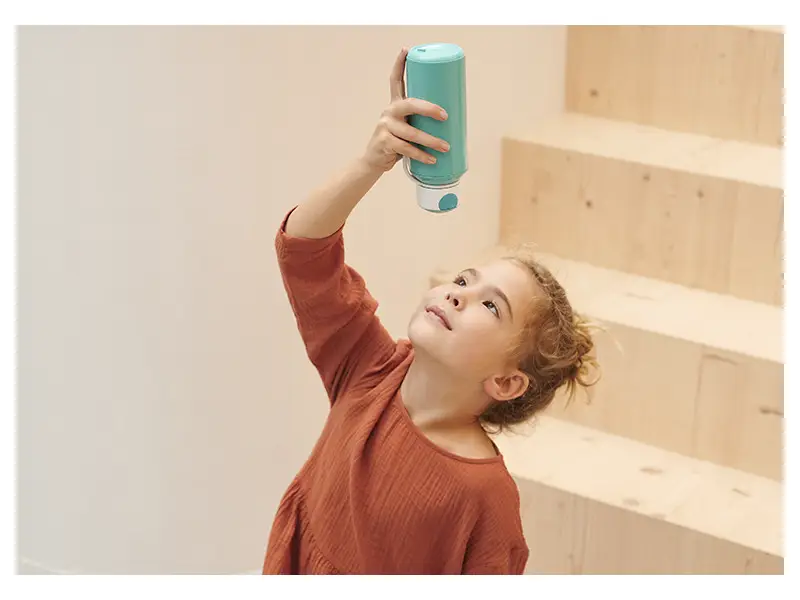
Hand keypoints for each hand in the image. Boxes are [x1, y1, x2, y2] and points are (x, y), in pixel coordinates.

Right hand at [361, 48, 449, 173]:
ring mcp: (385, 127)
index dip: (400, 64)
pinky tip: (432, 159)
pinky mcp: (385, 142)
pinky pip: (406, 149)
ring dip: (431, 140)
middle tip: (445, 116)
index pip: (395, 80)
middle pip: (410, 104)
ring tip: (445, 147)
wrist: (375, 161)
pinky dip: (421, 155)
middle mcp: (389, 112)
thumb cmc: (397, 142)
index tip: (406, 50)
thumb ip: (422, 121)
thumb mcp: (407, 126)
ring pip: (411, 132)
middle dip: (429, 108)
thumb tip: (454, 121)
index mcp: (395, 105)